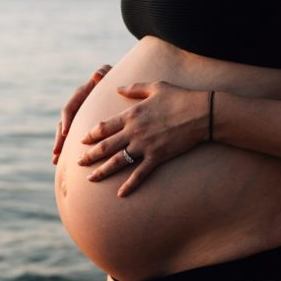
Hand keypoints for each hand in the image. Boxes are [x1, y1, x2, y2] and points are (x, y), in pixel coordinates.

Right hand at [53, 64, 111, 164]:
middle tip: (56, 152)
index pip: (69, 109)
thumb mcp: (108, 73)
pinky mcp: (82, 124)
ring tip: (56, 161)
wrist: (116, 85)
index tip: (65, 133)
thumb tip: (97, 76)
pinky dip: (69, 149)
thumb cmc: (113, 78)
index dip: (66, 121)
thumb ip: (103, 72)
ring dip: (61, 147)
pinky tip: (64, 163)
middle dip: (59, 139)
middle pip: (63, 125)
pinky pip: (73, 137)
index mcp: (80, 95)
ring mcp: (78, 116)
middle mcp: (76, 107)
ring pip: (66, 134)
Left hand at [77, 82, 209, 196]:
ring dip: (102, 171)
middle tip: (78, 162)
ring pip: (117, 161)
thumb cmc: (179, 97)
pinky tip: (120, 194)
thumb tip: (117, 88)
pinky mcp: (157, 157)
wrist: (202, 113)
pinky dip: (129, 185)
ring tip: (90, 179)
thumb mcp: (155, 87)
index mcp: (131, 114)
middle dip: (89, 155)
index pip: (104, 127)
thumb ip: (134, 89)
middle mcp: (133, 131)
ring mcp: (144, 146)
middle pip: (105, 146)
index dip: (91, 135)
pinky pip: (140, 174)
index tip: (82, 140)